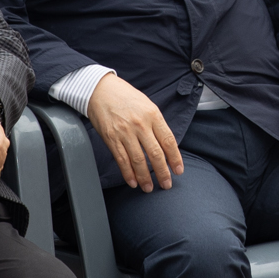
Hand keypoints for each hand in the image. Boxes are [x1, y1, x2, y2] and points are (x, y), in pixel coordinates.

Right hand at [89, 73, 182, 188]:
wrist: (100, 90)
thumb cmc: (126, 97)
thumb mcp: (147, 105)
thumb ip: (156, 125)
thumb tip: (166, 147)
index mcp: (153, 115)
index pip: (168, 141)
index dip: (175, 159)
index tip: (178, 171)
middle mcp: (140, 124)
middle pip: (155, 154)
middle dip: (163, 172)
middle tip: (167, 185)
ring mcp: (125, 132)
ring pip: (138, 160)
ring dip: (145, 177)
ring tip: (149, 188)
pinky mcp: (111, 138)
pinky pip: (122, 160)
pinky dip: (128, 173)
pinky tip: (133, 182)